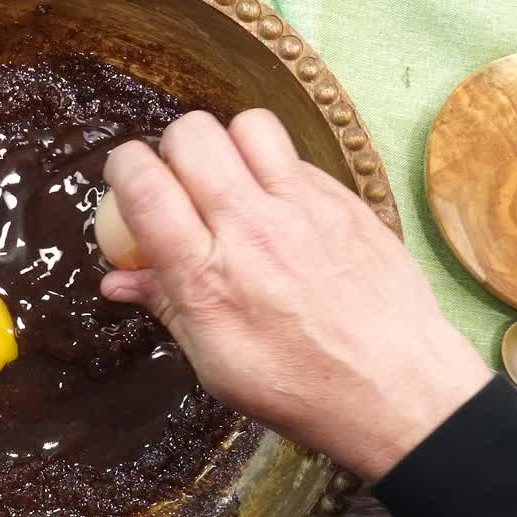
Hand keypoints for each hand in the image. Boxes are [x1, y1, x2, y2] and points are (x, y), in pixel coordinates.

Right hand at [99, 110, 490, 479]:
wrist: (400, 391)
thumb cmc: (300, 387)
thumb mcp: (215, 362)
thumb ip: (165, 305)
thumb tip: (116, 280)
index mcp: (208, 275)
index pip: (146, 187)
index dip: (122, 168)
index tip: (123, 178)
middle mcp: (253, 228)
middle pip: (192, 135)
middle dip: (171, 149)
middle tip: (178, 182)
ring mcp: (305, 207)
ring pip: (248, 125)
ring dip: (227, 145)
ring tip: (229, 183)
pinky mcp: (345, 201)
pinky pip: (296, 156)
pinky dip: (274, 170)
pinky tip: (278, 210)